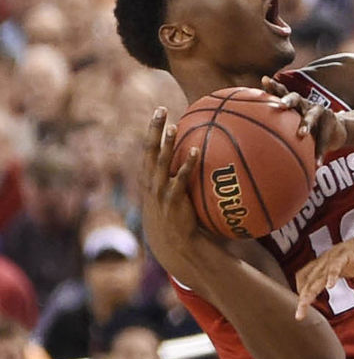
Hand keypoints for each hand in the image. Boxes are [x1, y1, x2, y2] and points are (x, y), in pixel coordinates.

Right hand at [141, 107, 201, 276]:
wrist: (176, 249)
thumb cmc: (178, 226)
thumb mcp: (174, 204)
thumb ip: (181, 185)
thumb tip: (201, 169)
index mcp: (149, 182)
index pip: (147, 152)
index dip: (151, 133)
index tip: (158, 114)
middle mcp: (151, 185)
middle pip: (149, 151)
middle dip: (153, 129)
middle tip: (160, 109)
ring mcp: (160, 193)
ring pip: (160, 162)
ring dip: (166, 142)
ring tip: (172, 125)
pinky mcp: (173, 201)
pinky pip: (179, 179)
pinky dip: (185, 165)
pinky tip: (193, 151)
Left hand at [260, 76, 344, 158]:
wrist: (336, 130)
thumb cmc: (309, 129)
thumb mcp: (295, 126)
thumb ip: (279, 130)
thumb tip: (255, 145)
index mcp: (294, 104)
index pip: (282, 91)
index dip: (274, 86)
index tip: (264, 80)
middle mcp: (305, 104)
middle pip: (296, 98)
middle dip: (288, 100)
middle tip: (280, 105)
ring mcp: (319, 111)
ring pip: (312, 115)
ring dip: (306, 124)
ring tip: (301, 134)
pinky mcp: (331, 121)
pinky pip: (324, 138)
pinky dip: (320, 151)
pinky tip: (317, 163)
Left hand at [295, 225, 353, 317]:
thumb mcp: (344, 267)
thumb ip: (333, 274)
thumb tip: (326, 284)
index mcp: (324, 261)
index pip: (304, 276)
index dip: (300, 290)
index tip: (302, 305)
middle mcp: (326, 258)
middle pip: (308, 280)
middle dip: (302, 298)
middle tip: (299, 315)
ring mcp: (335, 257)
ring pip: (318, 275)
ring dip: (310, 292)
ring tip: (305, 304)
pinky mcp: (347, 255)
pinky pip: (336, 266)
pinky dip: (331, 276)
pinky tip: (330, 287)